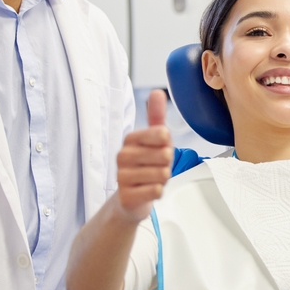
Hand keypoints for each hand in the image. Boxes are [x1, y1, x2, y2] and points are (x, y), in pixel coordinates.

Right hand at [115, 90, 172, 221]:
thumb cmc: (146, 166)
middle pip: (165, 156)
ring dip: (163, 179)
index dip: (168, 144)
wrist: (131, 198)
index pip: (161, 134)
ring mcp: (122, 177)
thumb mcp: (154, 140)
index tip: (159, 149)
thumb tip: (157, 91)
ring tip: (152, 179)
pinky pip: (156, 191)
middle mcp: (122, 156)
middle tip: (156, 167)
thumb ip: (156, 116)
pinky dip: (158, 192)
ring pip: (162, 174)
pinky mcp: (126, 196)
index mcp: (130, 139)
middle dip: (167, 164)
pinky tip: (149, 190)